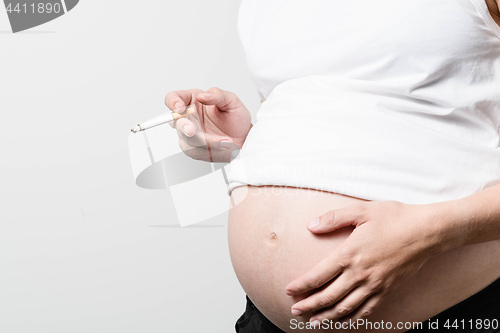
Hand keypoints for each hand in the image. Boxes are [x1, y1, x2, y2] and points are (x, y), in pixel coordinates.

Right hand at [165, 87, 251, 161]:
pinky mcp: (193, 148)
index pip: (174, 98)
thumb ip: (217, 94)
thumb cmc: (236, 118)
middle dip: (183, 126)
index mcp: (193, 100)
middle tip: (192, 130)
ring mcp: (189, 134)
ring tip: (225, 141)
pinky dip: (210, 149)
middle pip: (175, 121)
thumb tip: (203, 95)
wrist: (244, 138)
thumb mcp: (231, 101)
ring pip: (186, 138)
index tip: (180, 108)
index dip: (173, 102)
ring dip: (206, 141)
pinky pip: (194, 151)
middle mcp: (189, 117)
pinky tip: (221, 145)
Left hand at [285, 200, 444, 323]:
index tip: (289, 290)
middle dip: (308, 305)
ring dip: (326, 316)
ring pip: (345, 308)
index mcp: (349, 254)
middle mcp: (360, 274)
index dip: (301, 286)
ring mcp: (374, 284)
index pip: (317, 276)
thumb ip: (333, 218)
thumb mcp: (361, 211)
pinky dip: (352, 318)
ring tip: (313, 322)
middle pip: (328, 296)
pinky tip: (343, 321)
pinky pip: (366, 310)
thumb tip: (310, 225)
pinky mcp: (387, 289)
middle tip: (295, 311)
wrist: (428, 231)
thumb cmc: (394, 217)